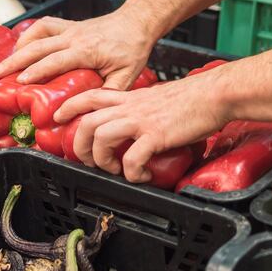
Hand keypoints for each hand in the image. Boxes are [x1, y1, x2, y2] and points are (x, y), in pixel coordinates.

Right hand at [0, 7, 155, 88]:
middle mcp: (74, 37)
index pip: (55, 61)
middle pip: (38, 47)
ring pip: (37, 34)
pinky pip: (44, 26)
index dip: (36, 71)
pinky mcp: (69, 25)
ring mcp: (70, 29)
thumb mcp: (127, 76)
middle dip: (15, 60)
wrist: (137, 22)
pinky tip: (22, 46)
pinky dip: (30, 34)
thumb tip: (89, 111)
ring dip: (19, 47)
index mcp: (86, 51)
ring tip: (4, 62)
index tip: (19, 81)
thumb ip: (108, 93)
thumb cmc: (133, 49)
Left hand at [54, 71, 228, 182]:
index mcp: (129, 98)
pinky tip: (142, 175)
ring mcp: (140, 121)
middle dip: (80, 145)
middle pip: (87, 122)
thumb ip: (140, 109)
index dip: (69, 106)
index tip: (58, 116)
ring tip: (116, 170)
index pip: (90, 95)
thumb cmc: (191, 99)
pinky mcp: (155, 135)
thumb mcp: (156, 98)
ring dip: (102, 160)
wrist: (214, 95)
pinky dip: (132, 173)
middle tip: (88, 160)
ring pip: (101, 138)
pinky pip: (131, 159)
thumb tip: (136, 127)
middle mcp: (129, 107)